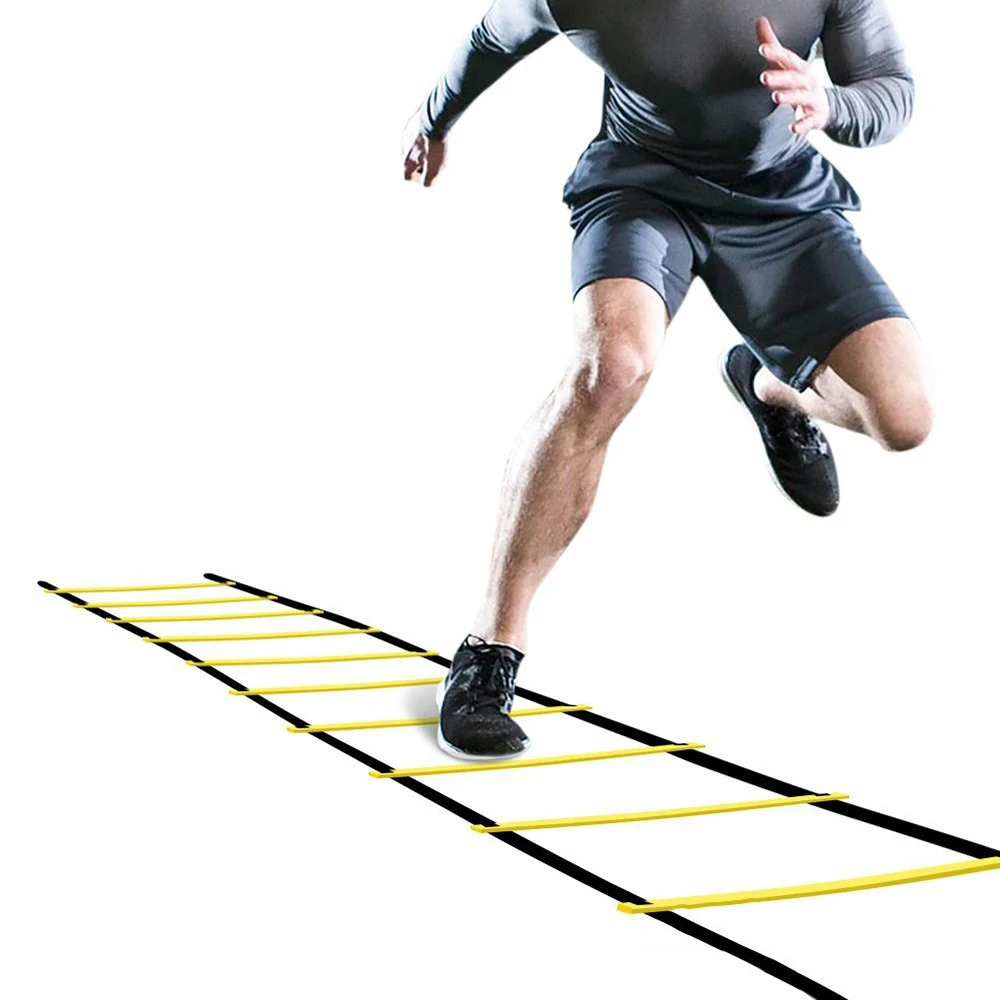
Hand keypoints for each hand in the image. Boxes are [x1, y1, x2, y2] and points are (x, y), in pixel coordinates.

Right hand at [401, 111, 446, 186]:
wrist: (435, 118)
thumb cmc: (435, 145)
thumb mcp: (435, 169)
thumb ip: (428, 180)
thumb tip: (425, 184)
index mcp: (407, 161)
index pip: (406, 177)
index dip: (417, 179)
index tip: (427, 173)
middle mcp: (402, 149)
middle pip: (408, 162)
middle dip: (419, 164)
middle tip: (433, 160)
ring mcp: (405, 134)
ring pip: (411, 147)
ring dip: (421, 149)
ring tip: (434, 146)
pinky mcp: (411, 123)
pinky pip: (415, 134)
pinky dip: (422, 137)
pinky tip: (433, 134)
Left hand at [756, 16, 829, 135]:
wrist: (827, 107)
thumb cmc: (800, 84)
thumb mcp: (787, 65)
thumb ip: (773, 46)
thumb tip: (760, 20)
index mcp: (800, 68)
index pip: (788, 58)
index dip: (775, 52)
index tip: (761, 48)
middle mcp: (808, 82)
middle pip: (794, 77)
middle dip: (779, 77)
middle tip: (762, 78)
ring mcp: (813, 99)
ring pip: (801, 97)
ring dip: (789, 97)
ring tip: (775, 98)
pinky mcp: (816, 117)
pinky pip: (809, 121)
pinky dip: (802, 125)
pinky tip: (792, 128)